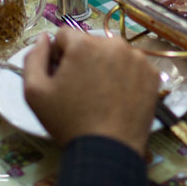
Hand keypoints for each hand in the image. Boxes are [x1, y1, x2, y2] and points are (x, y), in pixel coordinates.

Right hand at [21, 30, 159, 155]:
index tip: (60, 76)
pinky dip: (126, 77)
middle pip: (91, 43)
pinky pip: (133, 67)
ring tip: (102, 96)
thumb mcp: (35, 92)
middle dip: (83, 60)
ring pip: (114, 54)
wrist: (108, 150)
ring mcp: (137, 58)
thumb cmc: (68, 121)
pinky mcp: (152, 74)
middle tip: (81, 89)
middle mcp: (114, 43)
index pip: (64, 35)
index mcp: (84, 44)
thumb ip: (34, 58)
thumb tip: (43, 38)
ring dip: (105, 67)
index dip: (58, 55)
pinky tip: (119, 98)